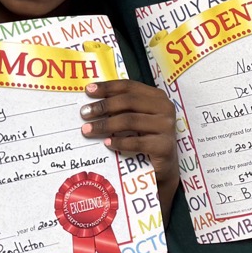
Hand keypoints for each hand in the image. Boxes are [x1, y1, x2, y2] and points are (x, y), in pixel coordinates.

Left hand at [80, 80, 179, 194]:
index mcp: (157, 97)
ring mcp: (167, 127)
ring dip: (105, 125)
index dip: (108, 87)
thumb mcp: (138, 118)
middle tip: (84, 113)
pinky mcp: (164, 146)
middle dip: (103, 106)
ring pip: (130, 120)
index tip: (88, 91)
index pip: (129, 86)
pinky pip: (136, 142)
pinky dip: (119, 142)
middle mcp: (165, 108)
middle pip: (128, 101)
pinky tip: (106, 143)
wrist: (165, 166)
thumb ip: (123, 108)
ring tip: (88, 130)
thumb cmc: (147, 138)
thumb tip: (93, 102)